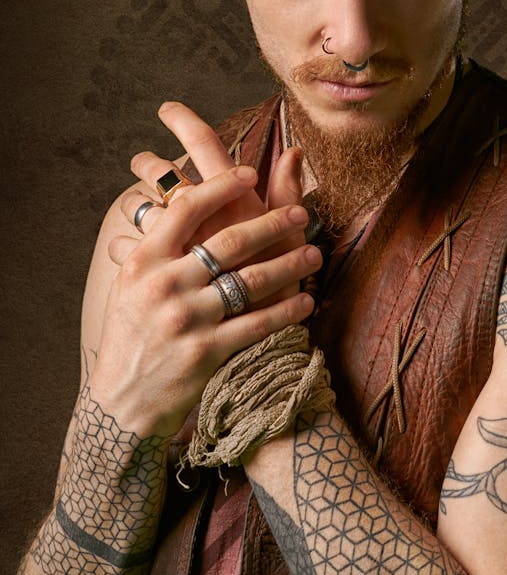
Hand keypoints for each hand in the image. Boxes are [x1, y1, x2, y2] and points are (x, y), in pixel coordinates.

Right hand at [89, 105, 321, 437]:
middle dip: (271, 224)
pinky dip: (286, 311)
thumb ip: (161, 243)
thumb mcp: (133, 283)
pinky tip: (307, 301)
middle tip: (300, 214)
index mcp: (143, 262)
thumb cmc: (132, 334)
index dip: (221, 186)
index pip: (186, 208)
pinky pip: (257, 324)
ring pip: (249, 282)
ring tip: (314, 254)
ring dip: (289, 265)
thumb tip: (185, 194)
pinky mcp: (205, 353)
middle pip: (228, 242)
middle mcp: (163, 286)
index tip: (250, 172)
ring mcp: (185, 320)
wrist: (122, 402)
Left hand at [127, 102, 307, 296]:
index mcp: (232, 202)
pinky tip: (125, 245)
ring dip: (136, 203)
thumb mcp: (289, 239)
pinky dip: (125, 244)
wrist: (255, 353)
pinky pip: (128, 249)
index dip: (185, 121)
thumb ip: (287, 192)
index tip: (168, 109)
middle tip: (140, 160)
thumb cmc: (281, 288)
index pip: (205, 146)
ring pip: (141, 208)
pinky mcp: (156, 276)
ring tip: (135, 204)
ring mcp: (173, 246)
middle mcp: (198, 218)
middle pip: (164, 174)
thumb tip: (293, 150)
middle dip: (149, 164)